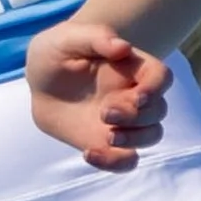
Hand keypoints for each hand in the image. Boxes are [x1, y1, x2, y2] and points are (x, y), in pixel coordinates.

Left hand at [25, 16, 170, 170]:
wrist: (39, 83)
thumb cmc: (56, 52)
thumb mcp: (67, 38)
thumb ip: (95, 38)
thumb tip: (122, 47)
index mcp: (132, 67)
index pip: (161, 76)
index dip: (156, 88)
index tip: (137, 97)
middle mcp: (133, 95)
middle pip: (158, 110)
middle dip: (138, 117)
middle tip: (105, 113)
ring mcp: (124, 122)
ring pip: (151, 136)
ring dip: (136, 140)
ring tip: (107, 138)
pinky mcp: (107, 143)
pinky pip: (126, 160)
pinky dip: (115, 163)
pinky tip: (88, 153)